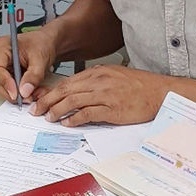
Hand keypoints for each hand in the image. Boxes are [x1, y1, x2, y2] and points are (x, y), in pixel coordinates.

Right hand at [0, 28, 57, 102]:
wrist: (47, 43)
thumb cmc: (41, 43)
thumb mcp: (40, 58)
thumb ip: (33, 75)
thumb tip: (24, 91)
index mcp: (2, 47)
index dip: (4, 82)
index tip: (16, 93)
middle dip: (12, 92)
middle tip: (26, 98)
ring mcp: (2, 66)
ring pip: (3, 87)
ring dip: (17, 94)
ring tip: (31, 96)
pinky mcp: (7, 74)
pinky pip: (9, 87)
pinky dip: (20, 92)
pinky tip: (30, 92)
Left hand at [30, 64, 169, 126]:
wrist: (160, 92)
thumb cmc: (140, 85)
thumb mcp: (116, 75)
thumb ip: (99, 80)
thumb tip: (82, 87)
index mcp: (99, 72)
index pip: (68, 81)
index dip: (52, 91)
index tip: (41, 98)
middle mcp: (99, 81)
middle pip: (67, 90)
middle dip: (48, 100)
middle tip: (36, 110)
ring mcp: (105, 94)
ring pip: (73, 101)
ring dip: (57, 110)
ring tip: (48, 117)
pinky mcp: (112, 109)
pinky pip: (88, 113)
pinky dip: (75, 118)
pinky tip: (67, 123)